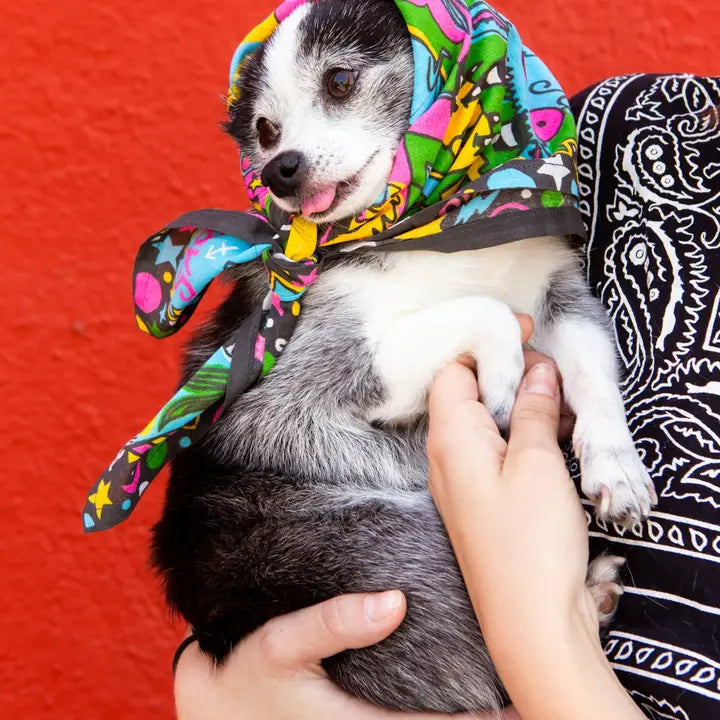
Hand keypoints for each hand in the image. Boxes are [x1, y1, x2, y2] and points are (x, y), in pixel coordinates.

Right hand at [174, 591, 519, 719]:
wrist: (213, 704)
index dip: (487, 713)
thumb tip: (395, 601)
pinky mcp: (357, 717)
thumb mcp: (280, 646)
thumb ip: (333, 622)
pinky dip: (434, 702)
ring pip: (428, 719)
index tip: (523, 693)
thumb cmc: (244, 679)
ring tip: (500, 679)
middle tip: (524, 683)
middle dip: (484, 709)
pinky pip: (406, 713)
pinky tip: (446, 674)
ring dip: (460, 705)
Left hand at [427, 357, 643, 719]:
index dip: (486, 343)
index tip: (523, 331)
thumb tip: (536, 372)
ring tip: (557, 401)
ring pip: (482, 422)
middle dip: (506, 373)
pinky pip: (491, 451)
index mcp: (449, 437)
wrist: (529, 622)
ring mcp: (459, 480)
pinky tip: (548, 437)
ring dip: (515, 405)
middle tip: (549, 369)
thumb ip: (532, 411)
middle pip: (465, 393)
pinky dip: (516, 435)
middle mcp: (444, 455)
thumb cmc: (528, 543)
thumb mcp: (538, 463)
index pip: (452, 368)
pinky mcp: (478, 501)